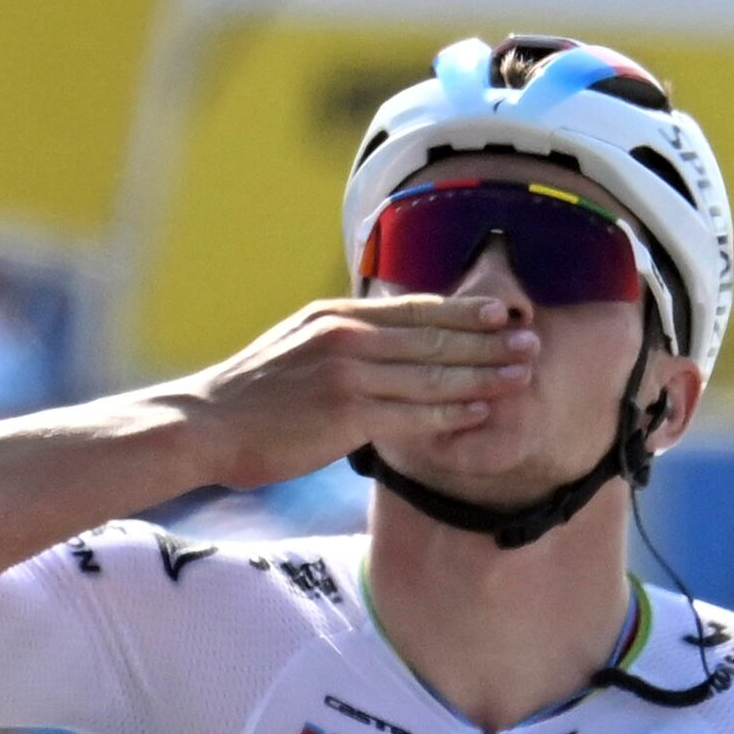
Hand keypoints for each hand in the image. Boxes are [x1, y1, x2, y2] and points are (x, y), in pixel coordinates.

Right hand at [171, 294, 538, 490]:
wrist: (202, 425)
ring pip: (433, 373)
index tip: (504, 312)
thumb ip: (338, 337)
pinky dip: (450, 410)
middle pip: (435, 336)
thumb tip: (376, 337)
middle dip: (489, 340)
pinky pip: (413, 412)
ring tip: (521, 375)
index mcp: (336, 316)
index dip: (464, 311)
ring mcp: (348, 375)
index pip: (415, 309)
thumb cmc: (246, 396)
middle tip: (531, 342)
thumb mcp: (292, 344)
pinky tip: (477, 410)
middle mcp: (347, 337)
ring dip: (483, 374)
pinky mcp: (346, 415)